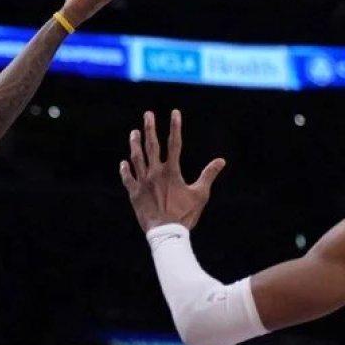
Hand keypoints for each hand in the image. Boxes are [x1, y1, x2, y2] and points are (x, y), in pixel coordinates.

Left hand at [119, 109, 225, 231]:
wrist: (166, 232)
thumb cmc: (185, 214)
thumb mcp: (200, 194)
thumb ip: (209, 175)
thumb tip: (221, 160)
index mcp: (171, 171)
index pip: (175, 143)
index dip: (175, 127)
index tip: (175, 112)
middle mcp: (154, 172)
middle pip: (151, 145)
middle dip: (150, 128)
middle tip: (148, 114)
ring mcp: (142, 181)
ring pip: (136, 158)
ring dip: (135, 144)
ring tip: (134, 132)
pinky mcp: (133, 192)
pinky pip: (127, 177)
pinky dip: (125, 169)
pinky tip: (124, 162)